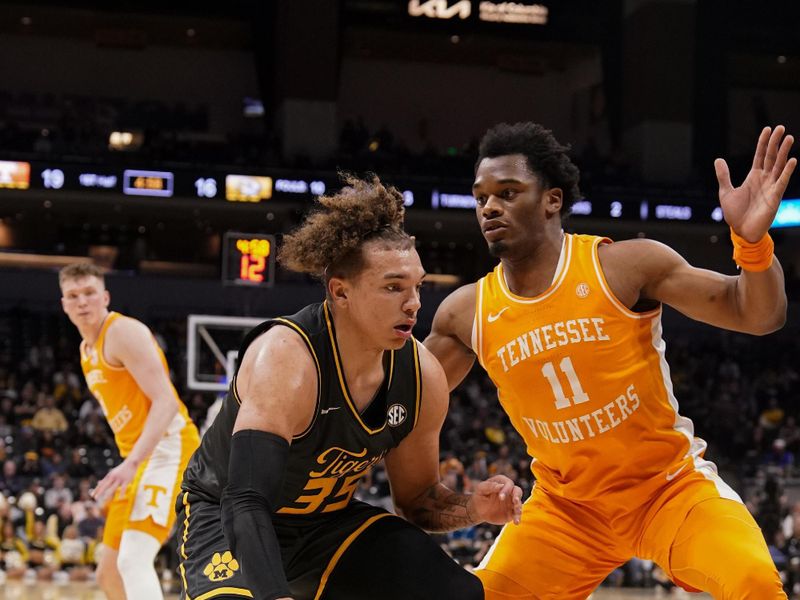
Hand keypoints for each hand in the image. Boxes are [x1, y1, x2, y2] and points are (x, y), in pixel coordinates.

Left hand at [91, 459, 137, 505]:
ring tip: (104, 499)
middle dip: (100, 492)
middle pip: (105, 485)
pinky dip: (122, 493)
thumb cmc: (121, 469)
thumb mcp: (112, 473)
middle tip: (95, 498)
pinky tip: (120, 498)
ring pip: (113, 487)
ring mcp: (120, 479)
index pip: (101, 484)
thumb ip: (106, 478)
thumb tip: (98, 483)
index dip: (96, 489)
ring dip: (108, 493)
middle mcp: (113, 477)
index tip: (91, 495)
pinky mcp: (126, 480)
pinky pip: (124, 488)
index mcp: (109, 475)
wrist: (131, 463)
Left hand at [467, 475, 522, 525]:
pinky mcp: (511, 512)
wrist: (478, 509)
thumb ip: (490, 486)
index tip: (501, 497)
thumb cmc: (480, 496)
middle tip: (515, 501)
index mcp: (502, 482)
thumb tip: (500, 486)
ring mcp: (511, 502)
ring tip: (517, 512)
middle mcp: (509, 491)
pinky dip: (517, 518)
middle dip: (517, 496)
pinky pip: (516, 515)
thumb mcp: (481, 489)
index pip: (508, 484)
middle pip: (517, 491)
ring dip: (519, 508)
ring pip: (519, 503)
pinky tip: (516, 522)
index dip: (506, 490)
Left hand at [715, 125, 795, 241]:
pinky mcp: (775, 197)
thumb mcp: (726, 192)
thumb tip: (718, 159)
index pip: (760, 156)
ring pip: (779, 166)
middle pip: (771, 157)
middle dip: (776, 143)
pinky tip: (792, 160)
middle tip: (781, 128)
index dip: (763, 143)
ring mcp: (771, 187)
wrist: (741, 231)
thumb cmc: (735, 214)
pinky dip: (787, 171)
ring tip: (789, 138)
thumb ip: (724, 176)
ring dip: (784, 152)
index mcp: (753, 177)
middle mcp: (764, 179)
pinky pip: (782, 181)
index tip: (768, 130)